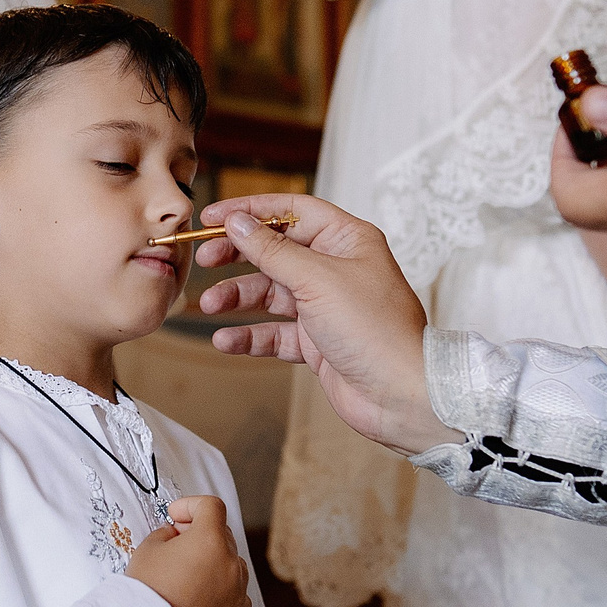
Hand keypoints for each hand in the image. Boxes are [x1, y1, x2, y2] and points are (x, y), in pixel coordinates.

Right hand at [125, 496, 250, 606]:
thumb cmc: (148, 594)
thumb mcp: (146, 550)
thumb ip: (165, 534)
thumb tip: (175, 534)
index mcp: (210, 540)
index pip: (211, 506)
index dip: (191, 505)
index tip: (176, 515)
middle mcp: (232, 563)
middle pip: (222, 535)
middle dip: (200, 534)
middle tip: (176, 544)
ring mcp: (239, 591)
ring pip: (229, 566)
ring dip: (211, 563)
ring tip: (184, 578)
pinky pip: (233, 594)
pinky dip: (219, 592)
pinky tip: (196, 601)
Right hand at [192, 195, 449, 453]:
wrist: (401, 395)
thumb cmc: (376, 330)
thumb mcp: (318, 280)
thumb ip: (272, 251)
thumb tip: (239, 223)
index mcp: (346, 240)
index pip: (292, 211)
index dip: (251, 210)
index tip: (213, 216)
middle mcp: (336, 269)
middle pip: (276, 250)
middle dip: (238, 254)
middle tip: (205, 259)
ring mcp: (325, 306)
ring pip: (270, 293)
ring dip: (238, 297)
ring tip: (209, 305)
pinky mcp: (317, 342)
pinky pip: (274, 332)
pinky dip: (249, 335)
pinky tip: (226, 339)